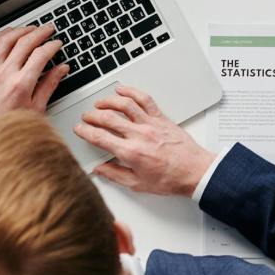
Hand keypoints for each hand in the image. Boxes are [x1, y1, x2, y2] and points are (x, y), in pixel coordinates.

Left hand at [0, 24, 67, 126]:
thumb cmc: (8, 122)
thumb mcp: (36, 107)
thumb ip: (49, 85)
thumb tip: (61, 70)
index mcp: (21, 84)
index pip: (40, 55)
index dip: (52, 46)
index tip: (57, 44)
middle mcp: (6, 73)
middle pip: (24, 43)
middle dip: (40, 32)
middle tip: (49, 29)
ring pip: (6, 40)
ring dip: (21, 30)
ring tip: (31, 28)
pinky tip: (8, 33)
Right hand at [74, 85, 214, 196]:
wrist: (195, 171)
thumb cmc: (170, 179)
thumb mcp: (138, 184)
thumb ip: (115, 175)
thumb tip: (100, 169)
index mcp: (130, 153)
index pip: (100, 137)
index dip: (85, 131)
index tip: (79, 129)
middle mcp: (139, 135)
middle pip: (108, 118)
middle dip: (92, 116)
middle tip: (86, 117)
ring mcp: (151, 124)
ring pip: (125, 105)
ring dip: (108, 101)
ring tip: (99, 103)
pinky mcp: (162, 118)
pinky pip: (145, 100)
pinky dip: (132, 92)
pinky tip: (123, 90)